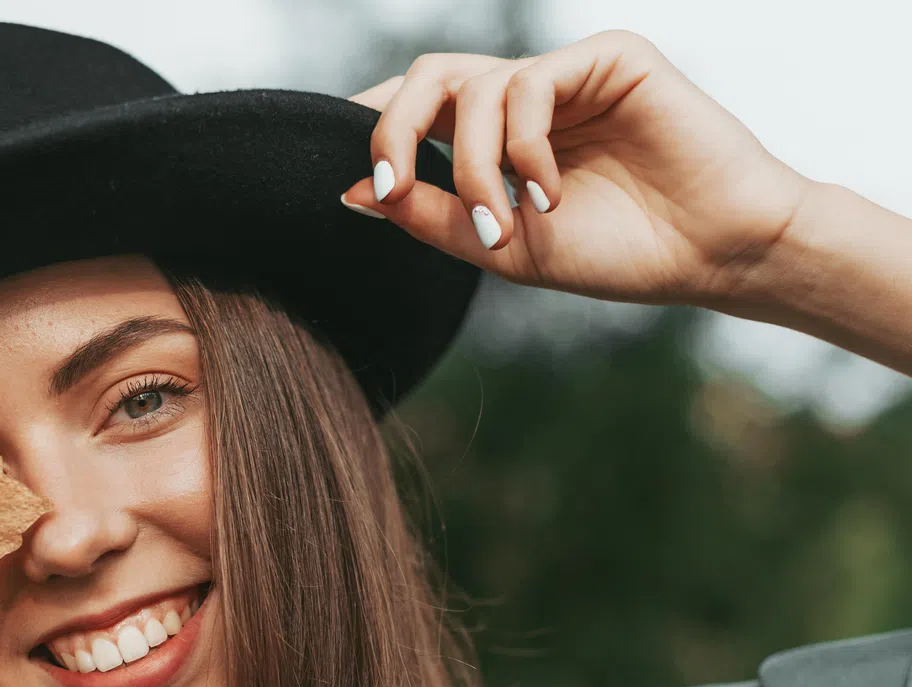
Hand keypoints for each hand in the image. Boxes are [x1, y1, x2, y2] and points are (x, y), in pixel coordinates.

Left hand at [342, 30, 811, 307]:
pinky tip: (548, 196)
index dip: (372, 132)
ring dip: (472, 167)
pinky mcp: (608, 57)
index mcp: (495, 137)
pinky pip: (528, 85)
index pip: (415, 111)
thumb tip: (349, 192)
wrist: (709, 256)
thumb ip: (429, 215)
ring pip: (472, 88)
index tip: (352, 185)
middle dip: (391, 132)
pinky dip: (523, 149)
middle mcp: (525, 98)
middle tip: (388, 189)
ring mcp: (565, 74)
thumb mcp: (500, 247)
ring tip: (505, 225)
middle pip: (426, 77)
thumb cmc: (615, 254)